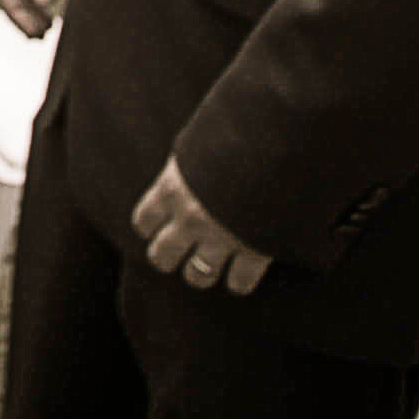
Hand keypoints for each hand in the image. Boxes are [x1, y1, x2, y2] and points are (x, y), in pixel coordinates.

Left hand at [132, 154, 270, 294]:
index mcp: (172, 188)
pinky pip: (240, 282)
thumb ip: (186, 166)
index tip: (157, 227)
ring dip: (201, 273)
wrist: (275, 146)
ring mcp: (220, 239)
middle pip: (162, 256)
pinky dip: (240, 281)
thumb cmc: (234, 135)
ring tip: (207, 268)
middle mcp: (189, 219)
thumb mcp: (198, 143)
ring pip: (197, 276)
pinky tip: (241, 275)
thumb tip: (183, 168)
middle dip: (168, 257)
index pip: (143, 221)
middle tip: (178, 253)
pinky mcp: (252, 252)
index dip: (149, 226)